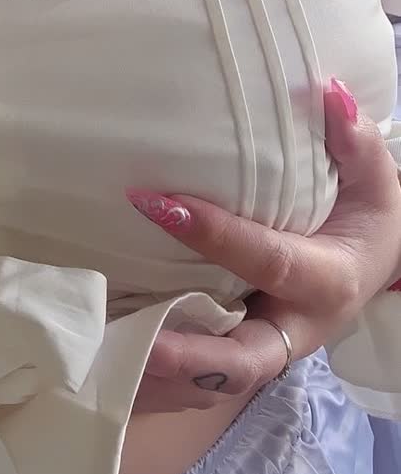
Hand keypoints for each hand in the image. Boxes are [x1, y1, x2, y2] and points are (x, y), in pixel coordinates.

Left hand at [128, 78, 400, 411]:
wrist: (372, 267)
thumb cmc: (364, 218)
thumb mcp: (374, 181)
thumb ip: (353, 140)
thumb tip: (325, 89)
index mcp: (327, 279)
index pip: (266, 259)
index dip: (212, 234)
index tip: (153, 202)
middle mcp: (294, 327)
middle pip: (242, 360)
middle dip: (188, 354)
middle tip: (133, 337)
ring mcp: (265, 349)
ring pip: (212, 383)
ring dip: (161, 377)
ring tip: (100, 354)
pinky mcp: (238, 356)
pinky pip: (196, 384)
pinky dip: (155, 382)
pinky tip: (105, 360)